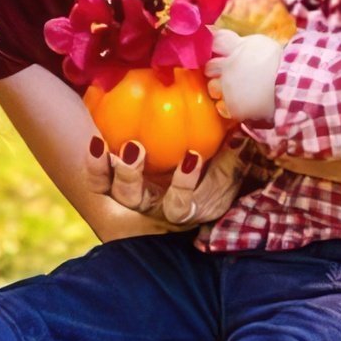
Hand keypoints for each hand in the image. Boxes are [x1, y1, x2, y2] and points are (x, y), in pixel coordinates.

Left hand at [81, 133, 248, 227]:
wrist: (194, 166)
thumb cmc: (219, 166)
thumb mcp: (231, 164)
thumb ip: (238, 155)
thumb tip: (246, 133)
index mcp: (185, 207)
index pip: (180, 205)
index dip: (183, 185)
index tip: (191, 156)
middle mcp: (155, 205)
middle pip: (135, 200)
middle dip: (130, 177)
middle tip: (134, 147)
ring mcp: (133, 193)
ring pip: (112, 190)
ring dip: (105, 169)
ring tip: (101, 145)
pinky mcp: (116, 179)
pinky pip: (100, 176)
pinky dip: (94, 162)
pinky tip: (94, 137)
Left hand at [206, 29, 282, 123]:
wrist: (293, 87)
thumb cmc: (282, 64)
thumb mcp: (262, 45)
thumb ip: (243, 45)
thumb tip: (233, 45)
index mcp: (237, 47)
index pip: (216, 40)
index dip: (215, 46)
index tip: (218, 50)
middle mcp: (228, 66)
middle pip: (209, 66)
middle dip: (214, 70)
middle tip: (226, 73)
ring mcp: (228, 88)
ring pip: (212, 88)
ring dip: (219, 89)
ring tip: (234, 91)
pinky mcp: (233, 106)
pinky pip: (222, 107)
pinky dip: (229, 106)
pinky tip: (240, 104)